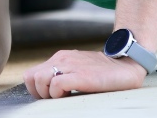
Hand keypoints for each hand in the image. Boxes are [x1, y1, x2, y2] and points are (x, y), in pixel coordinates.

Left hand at [23, 49, 146, 99]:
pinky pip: (56, 85)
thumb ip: (62, 74)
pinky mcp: (81, 75)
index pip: (30, 74)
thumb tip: (48, 91)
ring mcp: (71, 65)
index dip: (34, 89)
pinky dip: (58, 94)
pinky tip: (71, 95)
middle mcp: (62, 58)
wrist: (126, 66)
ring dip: (48, 93)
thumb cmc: (102, 72)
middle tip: (54, 98)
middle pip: (31, 77)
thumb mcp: (77, 69)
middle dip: (39, 93)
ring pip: (40, 80)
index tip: (48, 97)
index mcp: (60, 57)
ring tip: (63, 96)